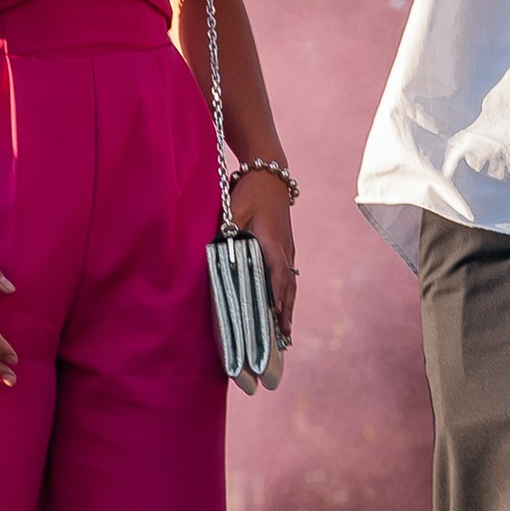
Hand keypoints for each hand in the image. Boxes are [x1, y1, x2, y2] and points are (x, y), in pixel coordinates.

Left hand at [229, 170, 298, 332]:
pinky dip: (287, 293)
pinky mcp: (285, 245)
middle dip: (286, 312)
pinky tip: (283, 304)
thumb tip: (218, 253)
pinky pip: (288, 274)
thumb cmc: (251, 191)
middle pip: (289, 286)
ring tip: (286, 330)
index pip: (277, 276)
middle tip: (285, 338)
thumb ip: (227, 232)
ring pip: (291, 282)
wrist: (271, 172)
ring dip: (288, 306)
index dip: (276, 298)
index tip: (275, 318)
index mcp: (273, 242)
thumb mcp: (235, 210)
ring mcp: (287, 247)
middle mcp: (284, 248)